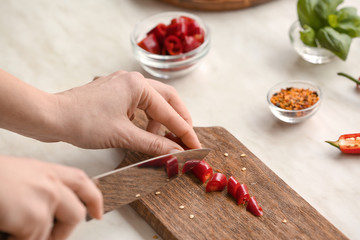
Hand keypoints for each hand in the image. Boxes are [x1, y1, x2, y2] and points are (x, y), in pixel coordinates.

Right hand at [0, 156, 102, 239]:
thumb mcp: (19, 175)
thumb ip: (38, 189)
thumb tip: (43, 210)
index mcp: (47, 171)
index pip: (82, 182)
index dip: (94, 198)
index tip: (98, 213)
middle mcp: (51, 184)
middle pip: (76, 214)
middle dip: (64, 233)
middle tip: (50, 239)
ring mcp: (45, 201)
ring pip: (48, 234)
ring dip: (30, 238)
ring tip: (10, 228)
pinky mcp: (34, 219)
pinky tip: (5, 230)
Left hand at [55, 71, 200, 155]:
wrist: (50, 117)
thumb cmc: (82, 122)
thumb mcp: (123, 135)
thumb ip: (153, 144)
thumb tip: (175, 152)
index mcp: (137, 85)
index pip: (170, 111)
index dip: (185, 132)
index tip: (195, 146)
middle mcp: (132, 80)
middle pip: (167, 98)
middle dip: (178, 119)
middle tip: (185, 137)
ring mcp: (122, 85)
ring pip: (153, 101)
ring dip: (161, 120)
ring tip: (159, 139)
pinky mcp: (113, 93)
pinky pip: (139, 104)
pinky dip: (146, 118)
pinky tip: (143, 131)